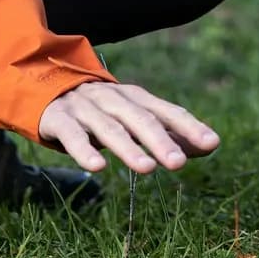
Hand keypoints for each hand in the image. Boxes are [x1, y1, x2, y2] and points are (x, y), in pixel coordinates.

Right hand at [38, 82, 219, 174]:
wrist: (47, 89)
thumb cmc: (102, 111)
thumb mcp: (135, 118)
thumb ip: (171, 132)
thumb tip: (211, 145)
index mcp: (135, 98)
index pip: (166, 111)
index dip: (189, 127)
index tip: (211, 143)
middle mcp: (113, 99)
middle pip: (140, 118)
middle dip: (160, 140)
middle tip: (178, 163)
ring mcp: (86, 108)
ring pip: (109, 128)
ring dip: (128, 148)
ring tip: (147, 168)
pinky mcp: (60, 119)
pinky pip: (73, 136)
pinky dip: (84, 150)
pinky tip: (97, 167)